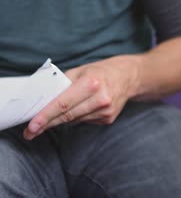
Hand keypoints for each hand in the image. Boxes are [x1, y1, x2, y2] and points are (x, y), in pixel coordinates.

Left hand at [23, 55, 139, 139]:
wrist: (129, 77)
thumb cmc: (102, 72)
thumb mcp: (81, 71)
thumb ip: (63, 84)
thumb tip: (44, 101)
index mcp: (91, 83)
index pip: (62, 104)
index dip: (45, 116)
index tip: (31, 126)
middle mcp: (100, 99)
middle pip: (66, 116)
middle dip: (46, 124)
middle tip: (30, 132)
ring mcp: (105, 111)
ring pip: (74, 120)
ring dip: (60, 121)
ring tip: (50, 119)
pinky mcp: (108, 118)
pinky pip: (84, 121)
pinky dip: (76, 117)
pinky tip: (80, 109)